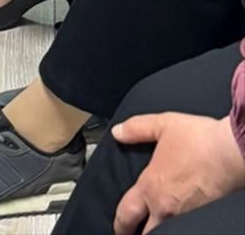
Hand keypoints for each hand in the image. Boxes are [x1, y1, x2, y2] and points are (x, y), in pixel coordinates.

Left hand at [112, 111, 244, 233]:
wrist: (230, 153)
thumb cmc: (199, 140)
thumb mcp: (162, 125)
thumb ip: (137, 129)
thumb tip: (118, 132)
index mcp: (151, 187)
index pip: (126, 214)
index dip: (120, 223)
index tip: (120, 227)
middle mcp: (165, 207)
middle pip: (146, 233)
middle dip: (138, 234)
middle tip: (136, 232)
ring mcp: (185, 217)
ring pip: (164, 234)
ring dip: (158, 231)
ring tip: (157, 228)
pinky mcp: (203, 219)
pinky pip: (186, 229)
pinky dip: (179, 228)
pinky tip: (180, 223)